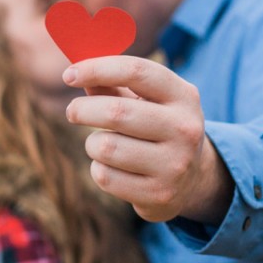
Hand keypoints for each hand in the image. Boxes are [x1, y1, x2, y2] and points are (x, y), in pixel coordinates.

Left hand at [62, 56, 232, 223]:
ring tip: (102, 144)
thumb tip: (76, 73)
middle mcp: (184, 128)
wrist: (192, 180)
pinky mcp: (159, 193)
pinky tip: (112, 167)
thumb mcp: (148, 101)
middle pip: (116, 112)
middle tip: (72, 111)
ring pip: (106, 147)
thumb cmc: (157, 128)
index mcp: (184, 96)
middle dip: (82, 109)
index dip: (97, 68)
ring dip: (92, 144)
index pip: (136, 71)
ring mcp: (174, 164)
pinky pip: (105, 177)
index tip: (69, 74)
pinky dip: (98, 169)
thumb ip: (113, 85)